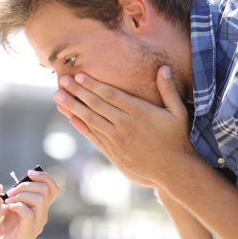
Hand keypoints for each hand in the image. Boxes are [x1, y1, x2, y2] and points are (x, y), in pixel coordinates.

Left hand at [0, 169, 59, 238]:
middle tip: (10, 192)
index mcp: (39, 208)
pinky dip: (17, 206)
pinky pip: (28, 213)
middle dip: (26, 185)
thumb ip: (14, 196)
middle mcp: (42, 215)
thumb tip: (12, 181)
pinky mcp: (27, 232)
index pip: (53, 187)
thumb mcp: (8, 209)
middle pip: (46, 189)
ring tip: (7, 200)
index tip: (28, 174)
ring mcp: (36, 224)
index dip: (44, 176)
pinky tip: (6, 208)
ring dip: (21, 194)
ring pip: (39, 199)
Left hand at [53, 66, 197, 186]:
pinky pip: (94, 136)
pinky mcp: (114, 152)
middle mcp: (125, 125)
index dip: (93, 84)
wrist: (174, 170)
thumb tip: (164, 68)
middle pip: (96, 105)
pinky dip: (81, 126)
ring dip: (73, 107)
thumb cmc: (178, 138)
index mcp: (139, 112)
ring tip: (58, 96)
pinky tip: (71, 117)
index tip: (79, 75)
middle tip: (61, 80)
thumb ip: (169, 90)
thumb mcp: (178, 112)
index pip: (111, 94)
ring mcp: (118, 140)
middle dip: (77, 91)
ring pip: (90, 120)